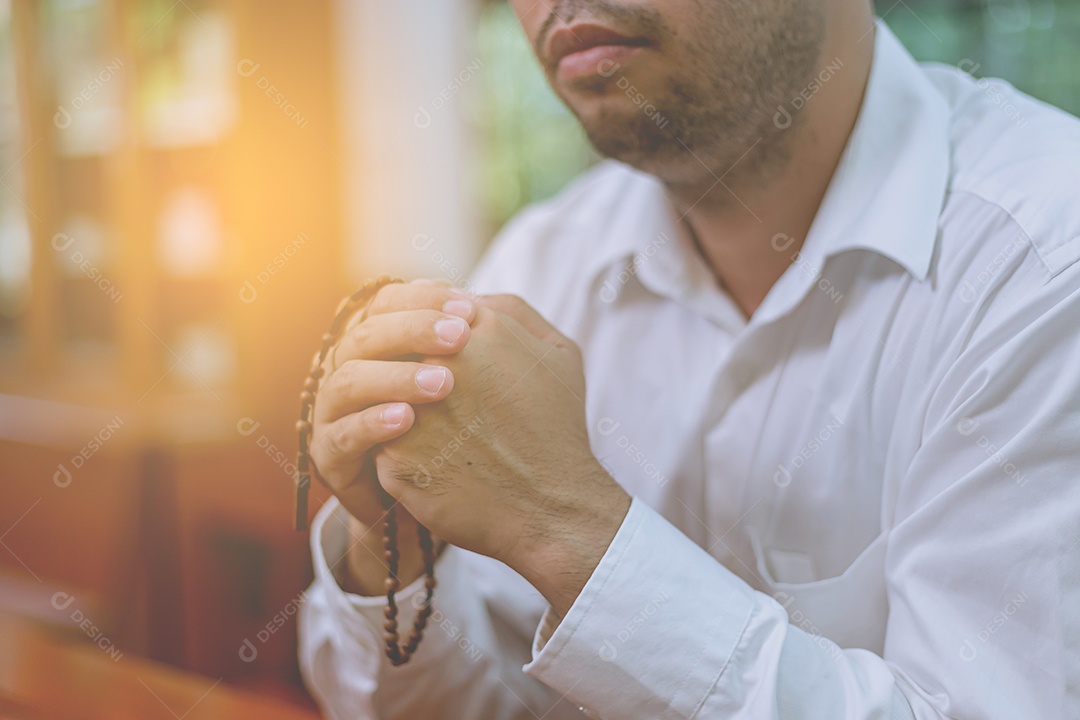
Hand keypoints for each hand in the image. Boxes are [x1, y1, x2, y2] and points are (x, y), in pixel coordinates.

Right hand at [309, 281, 475, 592]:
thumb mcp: (483, 379)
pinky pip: (342, 434)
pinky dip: (372, 423)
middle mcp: (351, 368)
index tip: (471, 310)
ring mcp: (335, 411)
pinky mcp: (331, 453)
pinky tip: (408, 419)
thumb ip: (485, 340)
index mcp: (381, 342)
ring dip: (396, 377)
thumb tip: (485, 302)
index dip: (425, 300)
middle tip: (461, 338)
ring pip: (348, 379)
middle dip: (414, 330)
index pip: (388, 303)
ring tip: (443, 384)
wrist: (446, 500)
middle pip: (367, 334)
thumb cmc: (468, 429)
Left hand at [373, 295, 630, 614]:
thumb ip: (512, 311)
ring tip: (441, 436)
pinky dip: (402, 450)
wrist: (552, 509)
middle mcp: (442, 363)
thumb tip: (460, 297)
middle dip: (412, 372)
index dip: (431, 340)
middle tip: (441, 403)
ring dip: (401, 408)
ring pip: (384, 394)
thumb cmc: (556, 431)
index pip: (427, 312)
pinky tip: (434, 464)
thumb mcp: (559, 356)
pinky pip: (382, 442)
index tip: (443, 363)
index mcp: (481, 330)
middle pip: (401, 350)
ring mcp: (415, 410)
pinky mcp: (396, 457)